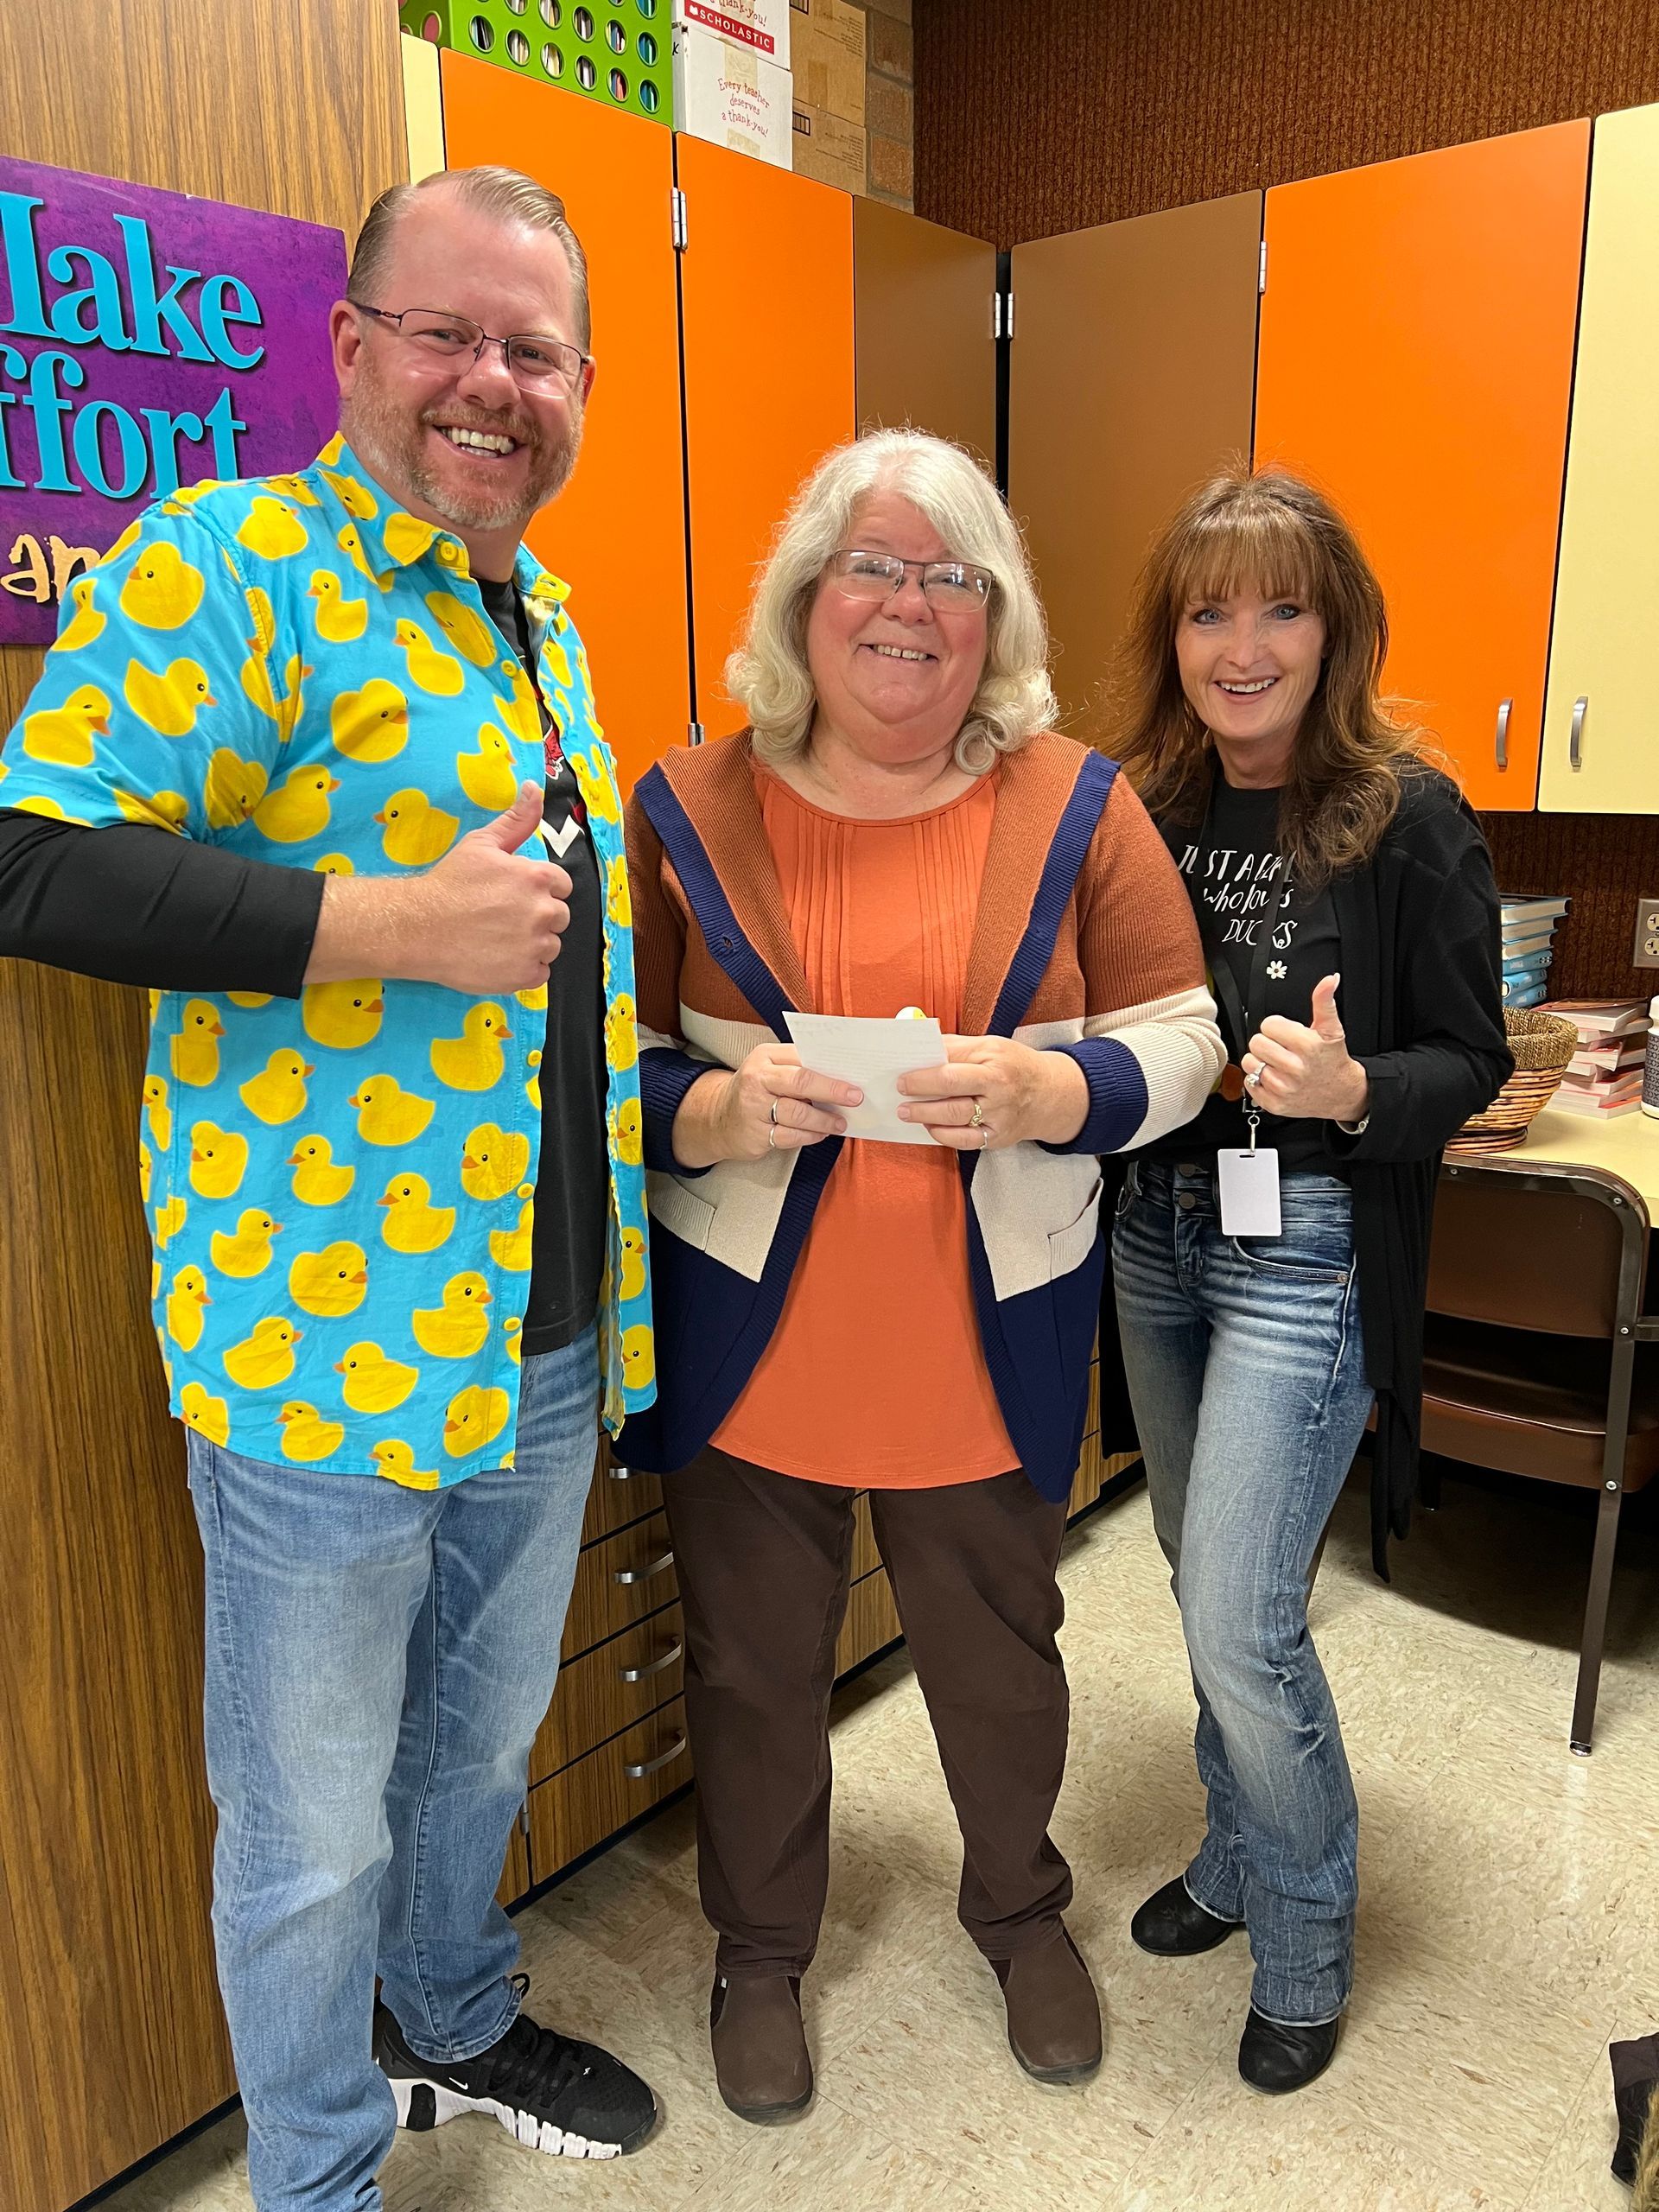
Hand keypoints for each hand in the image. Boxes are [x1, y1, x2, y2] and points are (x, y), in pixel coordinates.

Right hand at [307, 782, 571, 992]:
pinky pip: (539, 973)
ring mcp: (534, 947)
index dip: (539, 889)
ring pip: (550, 946)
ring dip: (532, 943)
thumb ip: (516, 820)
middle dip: (538, 916)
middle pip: (559, 916)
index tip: (515, 894)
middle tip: (502, 917)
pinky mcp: (524, 975)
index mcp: (537, 878)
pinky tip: (497, 957)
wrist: (418, 927)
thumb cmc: (449, 883)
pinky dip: (523, 968)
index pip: (561, 885)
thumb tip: (536, 788)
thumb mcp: (482, 844)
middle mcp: (543, 912)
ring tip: (498, 938)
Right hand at [672, 1043, 862, 1169]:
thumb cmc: (756, 1090)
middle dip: (832, 1090)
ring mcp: (753, 1108)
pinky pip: (790, 1136)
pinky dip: (810, 1136)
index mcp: (765, 1057)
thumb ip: (798, 1067)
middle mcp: (757, 1080)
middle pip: (801, 1082)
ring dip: (824, 1120)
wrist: (718, 1119)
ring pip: (798, 1114)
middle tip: (854, 1097)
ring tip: (840, 1123)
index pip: (802, 1057)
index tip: (854, 1076)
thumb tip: (840, 1075)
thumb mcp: (770, 1068)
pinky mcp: (755, 1135)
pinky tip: (820, 1133)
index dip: (830, 1068)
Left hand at [897, 1035, 1087, 1150]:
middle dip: (921, 1100)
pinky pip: (965, 1142)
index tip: (902, 1078)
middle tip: (900, 1098)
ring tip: (907, 1113)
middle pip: (953, 1101)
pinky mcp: (997, 1138)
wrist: (1049, 1093)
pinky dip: (944, 1136)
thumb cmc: (1014, 1064)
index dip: (923, 1078)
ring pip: (956, 1123)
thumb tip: (920, 1049)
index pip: (952, 1073)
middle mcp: (999, 1095)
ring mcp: (999, 1120)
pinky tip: (931, 1127)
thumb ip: (955, 1048)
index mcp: (995, 1067)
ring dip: (926, 1118)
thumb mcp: (989, 1046)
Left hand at [1242, 974, 1369, 1122]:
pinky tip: (1274, 1078)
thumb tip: (1328, 980)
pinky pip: (1249, 1084)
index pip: (1268, 1025)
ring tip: (1278, 1063)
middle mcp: (1295, 1069)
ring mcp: (1284, 1088)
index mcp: (1307, 1046)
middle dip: (1267, 1042)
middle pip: (1256, 1043)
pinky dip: (1258, 1081)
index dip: (1276, 1027)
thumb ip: (1324, 1002)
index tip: (1287, 1034)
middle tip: (1282, 1048)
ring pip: (1250, 1063)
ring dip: (1261, 1061)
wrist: (1342, 1093)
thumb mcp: (1331, 1029)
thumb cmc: (1332, 1060)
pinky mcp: (1275, 1104)